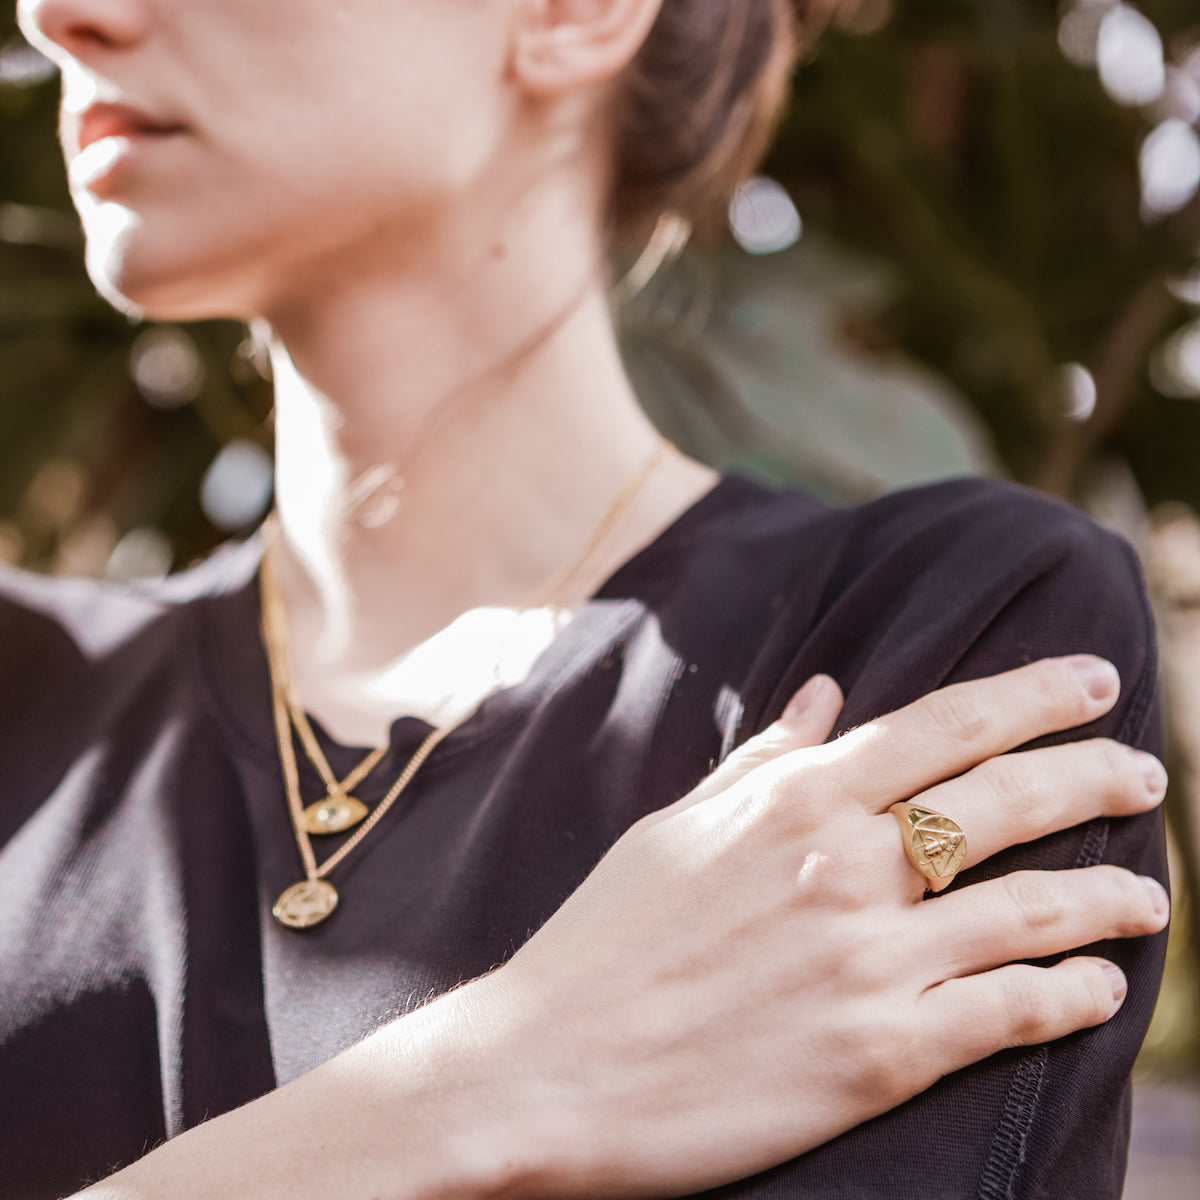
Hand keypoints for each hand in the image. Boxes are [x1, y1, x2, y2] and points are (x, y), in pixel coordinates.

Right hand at [479, 655, 1167, 1195]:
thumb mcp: (676, 828)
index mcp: (795, 800)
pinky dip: (1072, 994)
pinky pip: (1011, 1013)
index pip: (945, 725)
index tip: (1094, 681)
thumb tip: (825, 695)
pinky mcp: (880, 1054)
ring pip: (1035, 907)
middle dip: (1094, 775)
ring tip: (1150, 894)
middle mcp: (844, 864)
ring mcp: (868, 959)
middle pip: (1009, 801)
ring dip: (1111, 896)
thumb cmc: (603, 940)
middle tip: (1144, 772)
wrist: (546, 1067)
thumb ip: (762, 760)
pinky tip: (1099, 987)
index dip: (1033, 695)